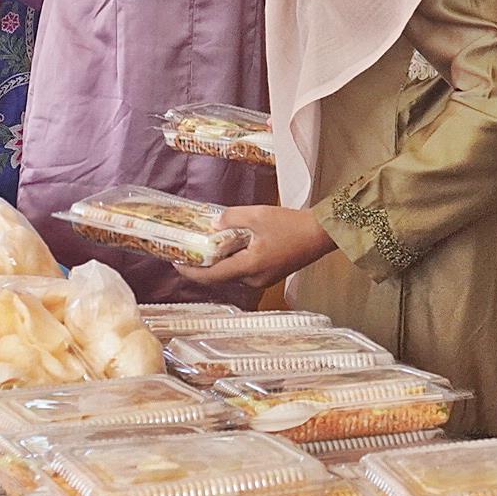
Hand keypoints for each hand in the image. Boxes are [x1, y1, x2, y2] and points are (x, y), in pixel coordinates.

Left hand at [175, 204, 337, 290]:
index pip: (211, 276)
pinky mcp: (270, 276)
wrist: (321, 234)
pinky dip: (234, 259)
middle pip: (220, 275)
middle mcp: (254, 280)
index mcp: (249, 267)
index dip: (190, 271)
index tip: (175, 262)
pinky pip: (244, 270)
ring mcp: (263, 280)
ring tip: (211, 241)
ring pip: (233, 272)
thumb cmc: (291, 224)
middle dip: (204, 263)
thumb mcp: (257, 215)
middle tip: (190, 247)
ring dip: (221, 260)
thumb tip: (213, 226)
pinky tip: (234, 243)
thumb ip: (231, 218)